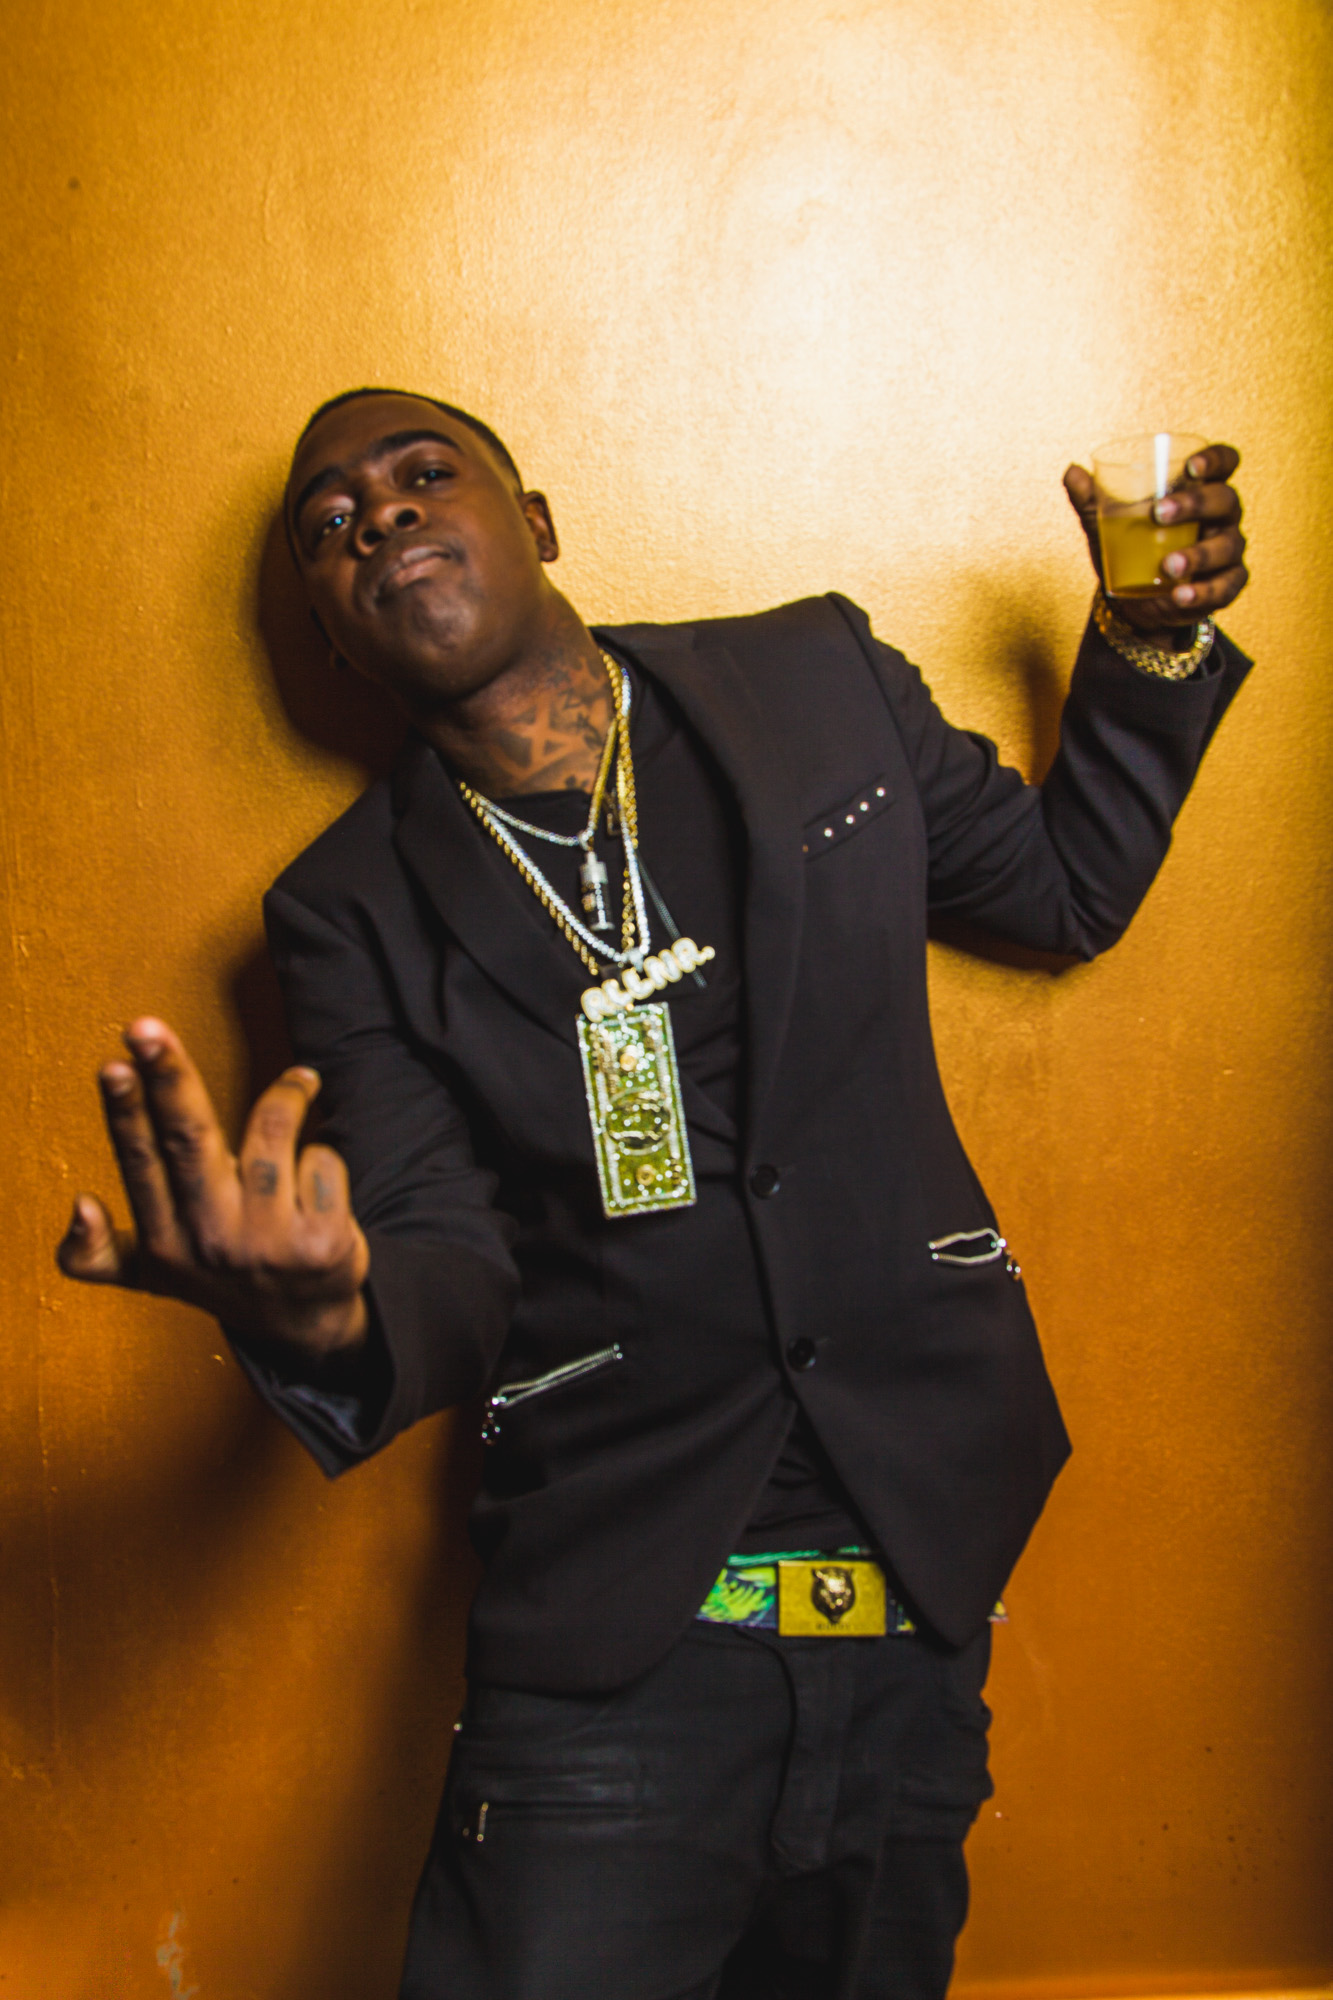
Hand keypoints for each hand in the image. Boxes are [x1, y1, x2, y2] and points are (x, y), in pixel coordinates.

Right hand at [57, 1019, 369, 1356]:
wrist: (304, 1325)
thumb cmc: (223, 1276)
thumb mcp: (153, 1275)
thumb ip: (99, 1252)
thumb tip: (78, 1207)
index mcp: (166, 1240)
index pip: (142, 1164)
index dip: (127, 1114)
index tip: (115, 1066)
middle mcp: (213, 1241)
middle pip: (189, 1140)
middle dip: (168, 1078)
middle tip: (147, 1028)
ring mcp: (269, 1243)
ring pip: (272, 1133)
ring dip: (288, 1097)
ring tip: (298, 1086)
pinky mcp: (322, 1242)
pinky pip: (322, 1159)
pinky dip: (323, 1153)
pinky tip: (318, 1175)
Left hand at [1064, 444, 1247, 642]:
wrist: (1133, 598)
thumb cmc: (1131, 547)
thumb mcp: (1108, 524)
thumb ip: (1091, 499)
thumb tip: (1071, 471)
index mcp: (1201, 489)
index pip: (1224, 463)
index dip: (1215, 459)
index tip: (1191, 465)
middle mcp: (1222, 516)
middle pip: (1224, 500)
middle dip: (1196, 504)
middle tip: (1159, 513)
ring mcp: (1228, 550)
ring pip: (1226, 546)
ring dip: (1198, 555)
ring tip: (1167, 567)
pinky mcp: (1227, 584)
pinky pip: (1224, 587)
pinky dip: (1202, 592)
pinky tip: (1180, 595)